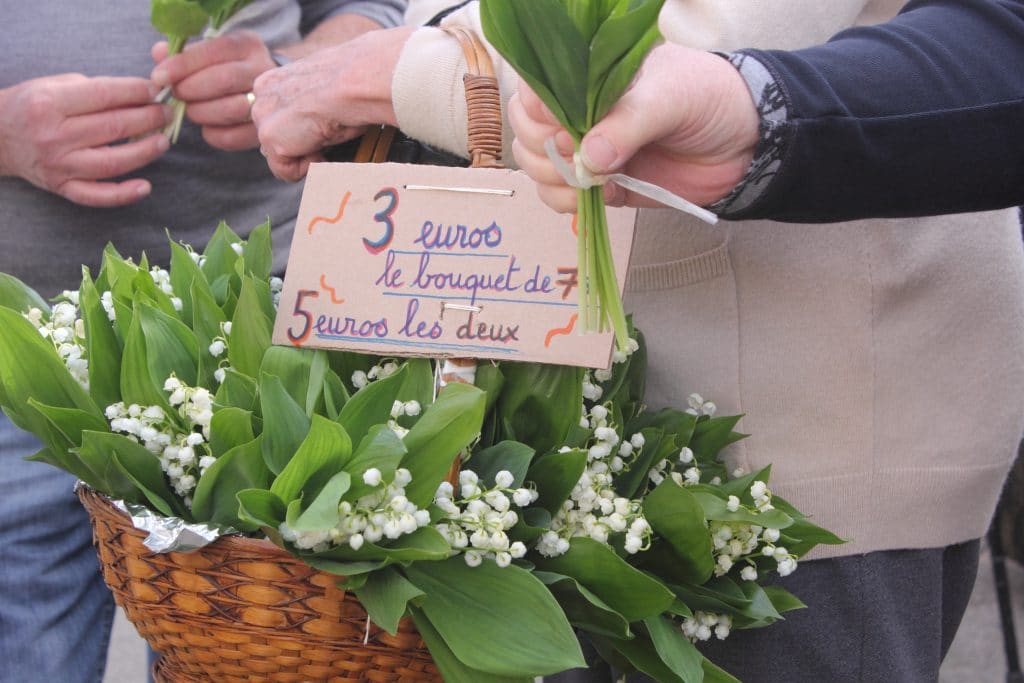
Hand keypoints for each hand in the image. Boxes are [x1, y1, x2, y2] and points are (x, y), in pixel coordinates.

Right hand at [0, 74, 169, 206]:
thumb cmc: (34, 106)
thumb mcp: (56, 86)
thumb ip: (96, 90)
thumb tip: (142, 94)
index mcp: (50, 103)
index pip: (105, 95)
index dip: (137, 92)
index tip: (157, 90)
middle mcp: (53, 135)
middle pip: (113, 127)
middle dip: (148, 119)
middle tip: (166, 113)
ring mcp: (58, 165)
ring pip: (112, 162)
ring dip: (145, 152)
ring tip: (163, 142)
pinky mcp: (62, 187)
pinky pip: (98, 195)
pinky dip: (124, 194)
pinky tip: (145, 186)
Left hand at [151, 30, 276, 150]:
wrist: (267, 94)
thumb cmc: (228, 70)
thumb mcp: (209, 54)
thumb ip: (183, 53)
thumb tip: (159, 53)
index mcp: (246, 45)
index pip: (212, 51)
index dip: (182, 64)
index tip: (159, 77)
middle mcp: (263, 70)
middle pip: (224, 79)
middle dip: (191, 89)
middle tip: (177, 95)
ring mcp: (268, 101)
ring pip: (231, 109)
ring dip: (202, 113)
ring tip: (192, 111)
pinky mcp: (264, 129)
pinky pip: (235, 137)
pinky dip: (213, 135)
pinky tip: (207, 128)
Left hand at [252, 26, 413, 181]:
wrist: (357, 82)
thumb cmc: (354, 81)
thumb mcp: (326, 89)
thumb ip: (309, 102)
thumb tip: (318, 121)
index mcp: (276, 81)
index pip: (278, 119)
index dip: (302, 131)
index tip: (324, 125)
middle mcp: (263, 95)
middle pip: (274, 139)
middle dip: (300, 146)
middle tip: (327, 132)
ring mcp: (264, 116)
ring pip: (280, 155)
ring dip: (306, 153)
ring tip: (327, 134)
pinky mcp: (270, 136)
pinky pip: (285, 170)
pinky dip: (308, 167)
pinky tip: (322, 144)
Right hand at [509, 43, 759, 212]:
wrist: (744, 143)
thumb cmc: (709, 99)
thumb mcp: (670, 98)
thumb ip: (628, 124)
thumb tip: (589, 158)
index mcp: (587, 75)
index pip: (534, 91)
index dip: (540, 117)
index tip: (569, 133)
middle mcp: (578, 111)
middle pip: (526, 135)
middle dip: (546, 154)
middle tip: (585, 161)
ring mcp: (586, 150)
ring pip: (538, 170)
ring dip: (556, 182)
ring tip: (597, 182)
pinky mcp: (599, 184)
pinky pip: (562, 197)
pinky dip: (571, 203)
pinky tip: (606, 195)